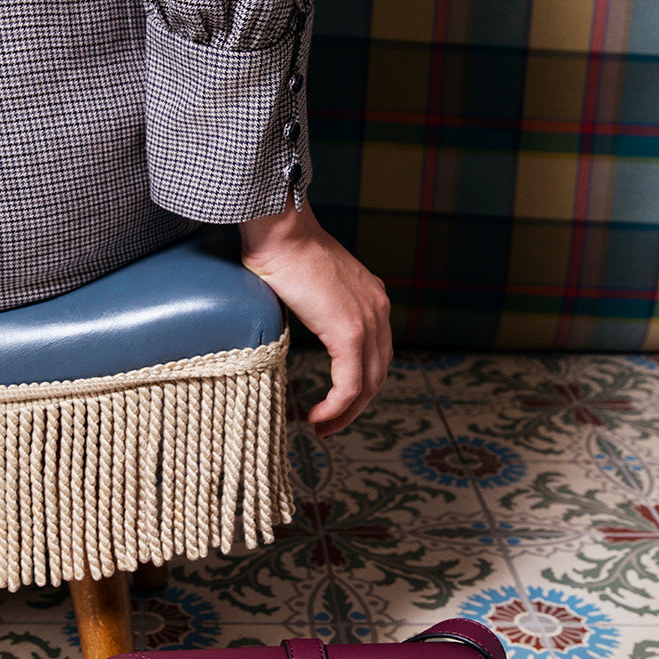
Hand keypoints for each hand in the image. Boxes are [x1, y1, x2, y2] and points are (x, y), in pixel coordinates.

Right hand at [239, 195, 391, 435]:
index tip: (335, 402)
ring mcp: (368, 321)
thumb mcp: (309, 282)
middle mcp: (378, 309)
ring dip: (346, 414)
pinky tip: (317, 418)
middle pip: (378, 373)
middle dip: (355, 406)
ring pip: (368, 384)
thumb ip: (316, 304)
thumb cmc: (281, 247)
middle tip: (328, 425)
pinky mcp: (349, 332)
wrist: (281, 230)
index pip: (376, 352)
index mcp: (371, 297)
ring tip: (322, 428)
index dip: (359, 383)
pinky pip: (350, 385)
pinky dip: (336, 408)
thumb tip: (296, 319)